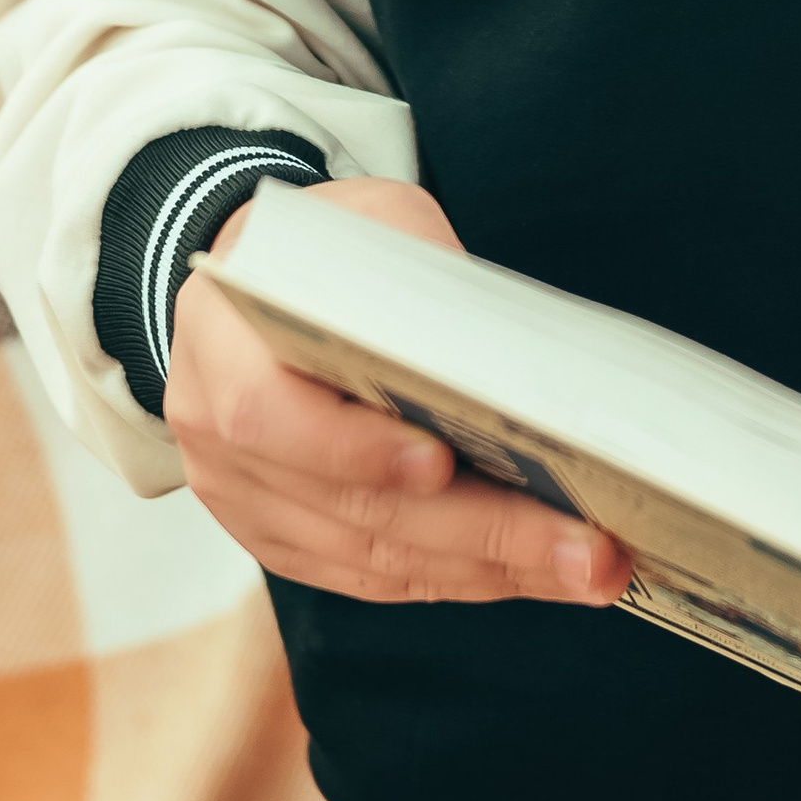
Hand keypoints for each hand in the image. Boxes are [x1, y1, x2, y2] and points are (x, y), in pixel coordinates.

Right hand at [164, 175, 627, 608]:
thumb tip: (508, 355)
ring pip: (371, 561)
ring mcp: (246, 505)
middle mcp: (216, 444)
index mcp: (219, 348)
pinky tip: (529, 572)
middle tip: (585, 548)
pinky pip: (372, 578)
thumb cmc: (320, 249)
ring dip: (487, 570)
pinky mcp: (284, 542)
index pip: (270, 416)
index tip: (442, 462)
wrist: (255, 288)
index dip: (355, 449)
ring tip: (585, 569)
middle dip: (480, 532)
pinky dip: (455, 578)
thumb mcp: (365, 221)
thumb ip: (418, 275)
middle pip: (352, 508)